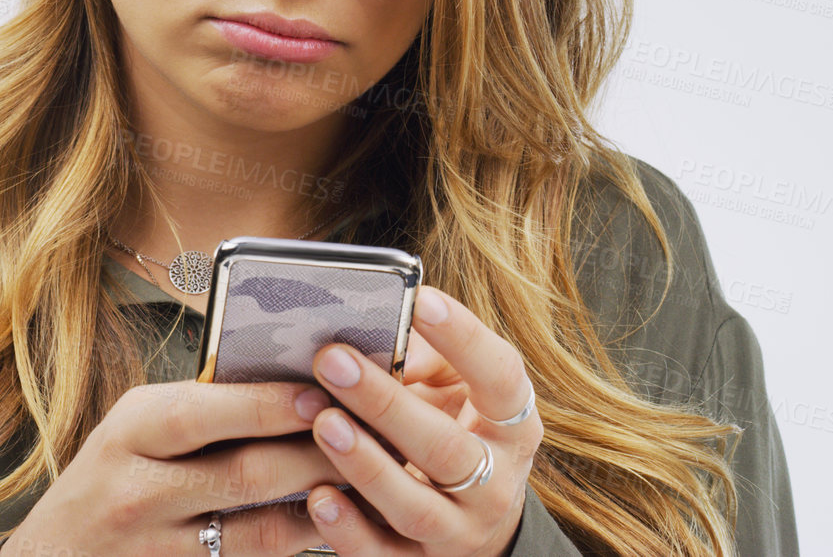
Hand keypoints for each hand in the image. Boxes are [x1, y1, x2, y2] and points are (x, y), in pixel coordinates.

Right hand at [0, 378, 344, 556]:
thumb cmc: (111, 478)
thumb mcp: (136, 429)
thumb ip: (201, 409)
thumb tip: (292, 380)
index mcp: (130, 432)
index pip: (206, 413)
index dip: (271, 404)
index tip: (326, 391)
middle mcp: (138, 493)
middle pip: (246, 475)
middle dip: (317, 454)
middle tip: (374, 435)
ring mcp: (156, 551)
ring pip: (260, 534)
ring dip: (323, 507)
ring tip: (369, 480)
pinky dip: (298, 544)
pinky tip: (332, 524)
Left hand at [302, 285, 543, 556]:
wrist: (477, 519)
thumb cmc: (456, 426)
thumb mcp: (458, 389)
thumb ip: (426, 359)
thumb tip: (383, 333)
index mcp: (512, 423)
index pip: (500, 377)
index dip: (464, 338)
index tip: (419, 300)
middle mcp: (496, 482)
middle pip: (446, 447)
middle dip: (386, 403)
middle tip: (334, 359)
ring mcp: (460, 530)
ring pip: (416, 505)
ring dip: (366, 465)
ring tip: (323, 422)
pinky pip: (384, 556)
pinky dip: (349, 530)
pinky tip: (319, 497)